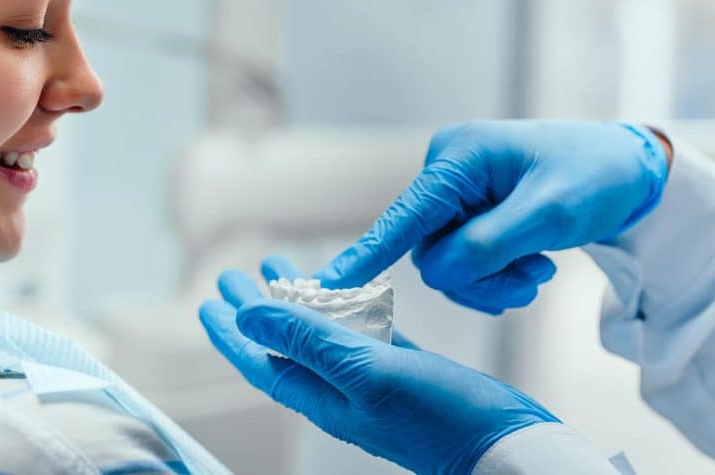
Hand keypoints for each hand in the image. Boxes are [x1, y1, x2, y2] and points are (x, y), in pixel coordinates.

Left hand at [199, 255, 558, 474]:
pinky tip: (346, 289)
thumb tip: (249, 314)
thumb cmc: (442, 420)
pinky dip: (346, 307)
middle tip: (232, 275)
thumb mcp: (367, 373)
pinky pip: (362, 332)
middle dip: (256, 307)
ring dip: (298, 299)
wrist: (505, 448)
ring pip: (322, 331)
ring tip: (278, 265)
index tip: (209, 301)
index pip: (261, 359)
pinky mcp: (404, 370)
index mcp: (324, 395)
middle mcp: (342, 390)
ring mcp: (373, 381)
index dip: (232, 331)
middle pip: (284, 341)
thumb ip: (309, 341)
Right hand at [315, 120, 669, 313]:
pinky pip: (461, 261)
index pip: (406, 215)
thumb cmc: (594, 177)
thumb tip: (439, 272)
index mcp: (459, 157)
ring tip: (538, 270)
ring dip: (491, 279)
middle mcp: (446, 172)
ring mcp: (455, 193)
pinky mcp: (468, 211)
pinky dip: (494, 275)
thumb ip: (489, 245)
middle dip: (479, 276)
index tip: (331, 285)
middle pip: (430, 251)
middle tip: (531, 279)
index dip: (369, 253)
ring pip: (446, 263)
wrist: (628, 170)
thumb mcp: (550, 213)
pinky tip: (529, 266)